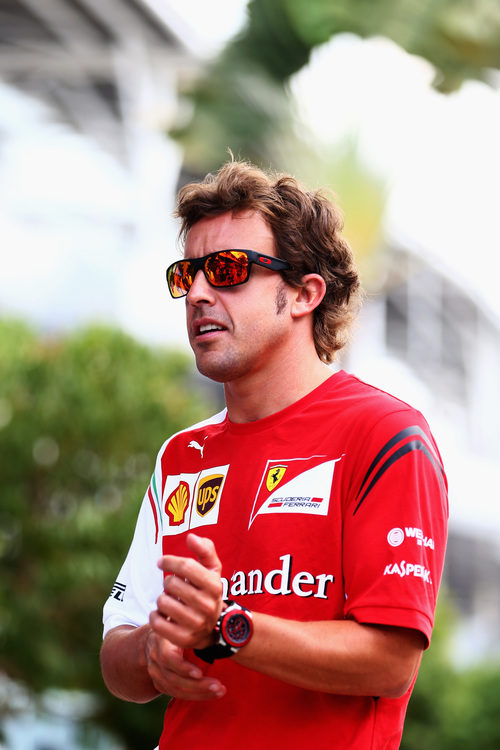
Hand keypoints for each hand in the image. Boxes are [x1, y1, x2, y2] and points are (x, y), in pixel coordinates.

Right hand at [145, 628, 225, 699]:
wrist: (152, 639)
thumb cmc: (174, 627)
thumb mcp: (179, 623)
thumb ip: (191, 627)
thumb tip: (213, 629)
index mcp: (161, 641)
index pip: (168, 658)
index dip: (183, 668)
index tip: (200, 673)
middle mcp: (155, 659)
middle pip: (174, 679)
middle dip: (198, 686)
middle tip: (218, 686)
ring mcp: (155, 673)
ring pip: (175, 689)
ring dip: (199, 693)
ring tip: (219, 691)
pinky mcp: (159, 683)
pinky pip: (175, 694)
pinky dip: (193, 695)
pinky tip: (209, 693)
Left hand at [147, 533, 225, 699]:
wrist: (214, 628)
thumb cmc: (207, 592)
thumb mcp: (212, 570)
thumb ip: (205, 549)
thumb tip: (191, 537)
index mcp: (215, 586)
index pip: (186, 566)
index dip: (169, 561)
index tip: (161, 562)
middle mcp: (208, 606)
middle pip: (171, 583)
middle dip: (168, 582)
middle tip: (173, 587)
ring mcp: (196, 624)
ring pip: (162, 602)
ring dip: (162, 599)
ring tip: (171, 601)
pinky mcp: (183, 639)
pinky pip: (157, 622)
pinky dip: (155, 616)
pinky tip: (163, 614)